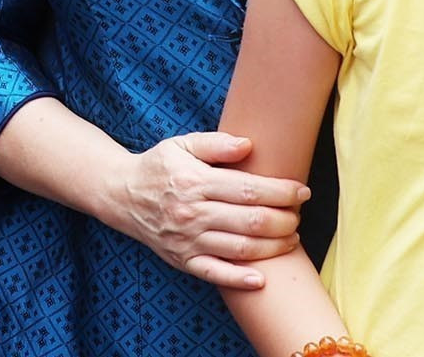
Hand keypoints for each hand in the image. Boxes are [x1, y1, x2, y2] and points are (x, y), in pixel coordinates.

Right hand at [105, 132, 305, 288]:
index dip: (281, 192)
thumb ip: (215, 143)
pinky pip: (215, 274)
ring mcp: (187, 240)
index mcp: (195, 182)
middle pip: (251, 221)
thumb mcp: (181, 145)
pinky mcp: (183, 260)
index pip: (249, 189)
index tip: (302, 192)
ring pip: (240, 248)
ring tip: (291, 238)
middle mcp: (192, 213)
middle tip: (299, 216)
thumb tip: (249, 145)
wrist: (121, 195)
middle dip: (284, 220)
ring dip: (273, 247)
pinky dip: (240, 279)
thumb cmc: (158, 167)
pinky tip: (262, 279)